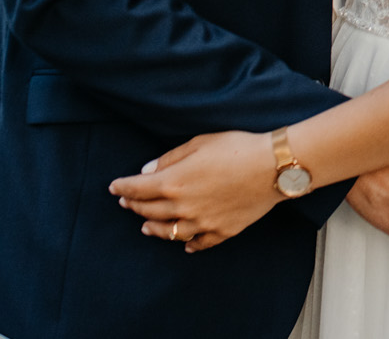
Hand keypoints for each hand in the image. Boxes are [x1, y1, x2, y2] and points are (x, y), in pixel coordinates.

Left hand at [109, 130, 278, 252]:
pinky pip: (199, 243)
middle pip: (150, 210)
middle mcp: (183, 207)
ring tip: (145, 226)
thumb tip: (148, 171)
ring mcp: (202, 223)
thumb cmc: (238, 148)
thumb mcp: (200, 142)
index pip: (138, 188)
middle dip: (135, 205)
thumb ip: (171, 158)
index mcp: (174, 182)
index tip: (114, 188)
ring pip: (169, 232)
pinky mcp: (222, 231)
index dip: (123, 187)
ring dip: (154, 228)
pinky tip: (185, 245)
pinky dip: (189, 245)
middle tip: (126, 203)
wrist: (273, 168)